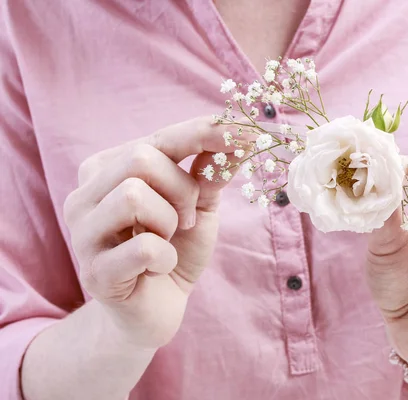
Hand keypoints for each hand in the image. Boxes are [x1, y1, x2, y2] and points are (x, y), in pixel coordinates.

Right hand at [64, 117, 239, 348]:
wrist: (157, 309)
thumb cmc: (176, 250)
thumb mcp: (199, 206)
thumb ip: (210, 173)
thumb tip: (238, 138)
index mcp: (108, 170)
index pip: (158, 138)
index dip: (202, 133)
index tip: (245, 132)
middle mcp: (85, 195)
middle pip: (140, 159)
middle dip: (182, 190)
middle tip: (186, 219)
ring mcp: (82, 234)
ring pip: (134, 196)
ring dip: (170, 222)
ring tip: (168, 241)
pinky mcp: (93, 273)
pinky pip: (144, 247)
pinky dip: (167, 258)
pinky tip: (159, 268)